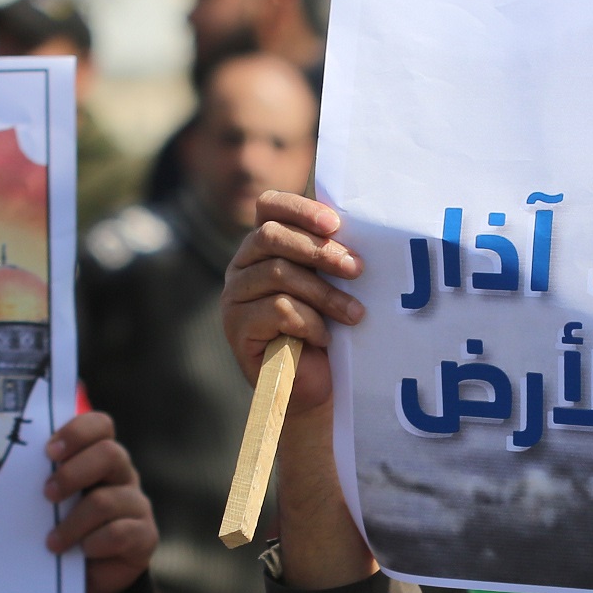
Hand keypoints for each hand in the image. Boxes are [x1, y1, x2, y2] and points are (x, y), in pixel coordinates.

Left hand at [43, 411, 155, 592]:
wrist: (86, 579)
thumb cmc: (64, 530)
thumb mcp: (53, 503)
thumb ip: (46, 481)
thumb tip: (12, 468)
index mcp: (100, 458)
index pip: (101, 426)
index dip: (77, 432)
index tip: (49, 451)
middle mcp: (123, 476)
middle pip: (109, 454)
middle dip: (73, 473)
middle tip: (47, 494)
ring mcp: (137, 505)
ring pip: (106, 500)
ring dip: (73, 523)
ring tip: (53, 542)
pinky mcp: (145, 535)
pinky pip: (119, 533)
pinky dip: (93, 543)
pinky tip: (81, 552)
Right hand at [221, 191, 365, 414]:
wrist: (314, 386)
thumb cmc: (327, 329)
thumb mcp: (330, 284)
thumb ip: (329, 255)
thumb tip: (357, 229)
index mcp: (262, 245)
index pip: (269, 206)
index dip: (300, 209)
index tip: (336, 224)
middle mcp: (241, 265)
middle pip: (272, 236)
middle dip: (320, 250)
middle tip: (357, 269)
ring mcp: (234, 296)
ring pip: (278, 274)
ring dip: (325, 294)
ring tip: (354, 314)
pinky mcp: (236, 327)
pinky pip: (277, 309)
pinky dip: (309, 322)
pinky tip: (324, 337)